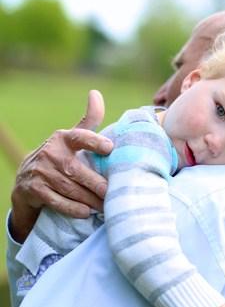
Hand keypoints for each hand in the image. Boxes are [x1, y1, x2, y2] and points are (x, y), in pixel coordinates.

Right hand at [10, 90, 112, 242]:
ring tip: (106, 206)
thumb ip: (88, 120)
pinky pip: (56, 201)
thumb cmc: (60, 156)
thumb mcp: (72, 137)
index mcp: (63, 137)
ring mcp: (40, 172)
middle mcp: (50, 152)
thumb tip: (95, 93)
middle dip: (98, 184)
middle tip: (115, 193)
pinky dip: (72, 208)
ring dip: (90, 199)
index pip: (80, 136)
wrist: (27, 179)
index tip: (109, 148)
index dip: (94, 141)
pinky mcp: (34, 190)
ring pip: (70, 188)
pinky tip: (86, 212)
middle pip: (78, 171)